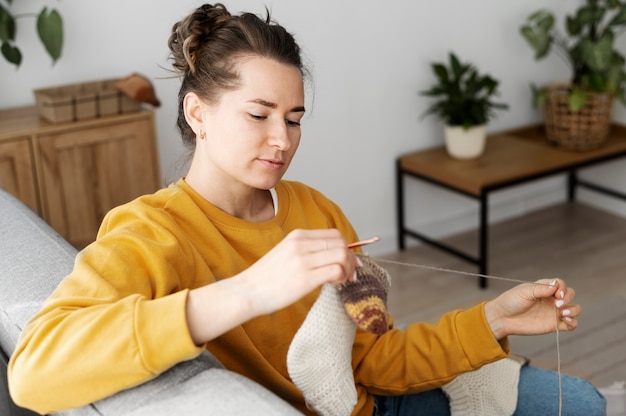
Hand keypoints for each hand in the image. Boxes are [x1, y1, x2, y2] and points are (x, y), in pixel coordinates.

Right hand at [237, 228, 358, 314]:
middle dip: (351, 259)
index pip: (334, 234)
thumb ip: (307, 250)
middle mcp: (301, 244)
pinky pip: (336, 270)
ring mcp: (303, 260)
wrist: (246, 292)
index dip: (347, 247)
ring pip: (342, 255)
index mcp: (297, 236)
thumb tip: (333, 256)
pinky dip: (341, 277)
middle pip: (341, 243)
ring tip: (340, 280)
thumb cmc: (266, 278)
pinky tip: (334, 284)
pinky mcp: (305, 278)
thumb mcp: (286, 253)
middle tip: (349, 273)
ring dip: (348, 269)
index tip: (348, 260)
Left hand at [484, 278, 579, 339]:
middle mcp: (551, 299)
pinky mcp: (555, 325)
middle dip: (568, 297)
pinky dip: (573, 322)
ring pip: (575, 308)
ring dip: (574, 310)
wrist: (503, 318)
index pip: (561, 284)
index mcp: (544, 288)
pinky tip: (566, 320)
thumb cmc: (511, 301)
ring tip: (563, 313)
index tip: (557, 294)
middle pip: (570, 294)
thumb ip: (540, 289)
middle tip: (557, 304)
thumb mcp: (524, 292)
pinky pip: (571, 324)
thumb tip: (556, 286)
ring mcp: (554, 312)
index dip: (562, 288)